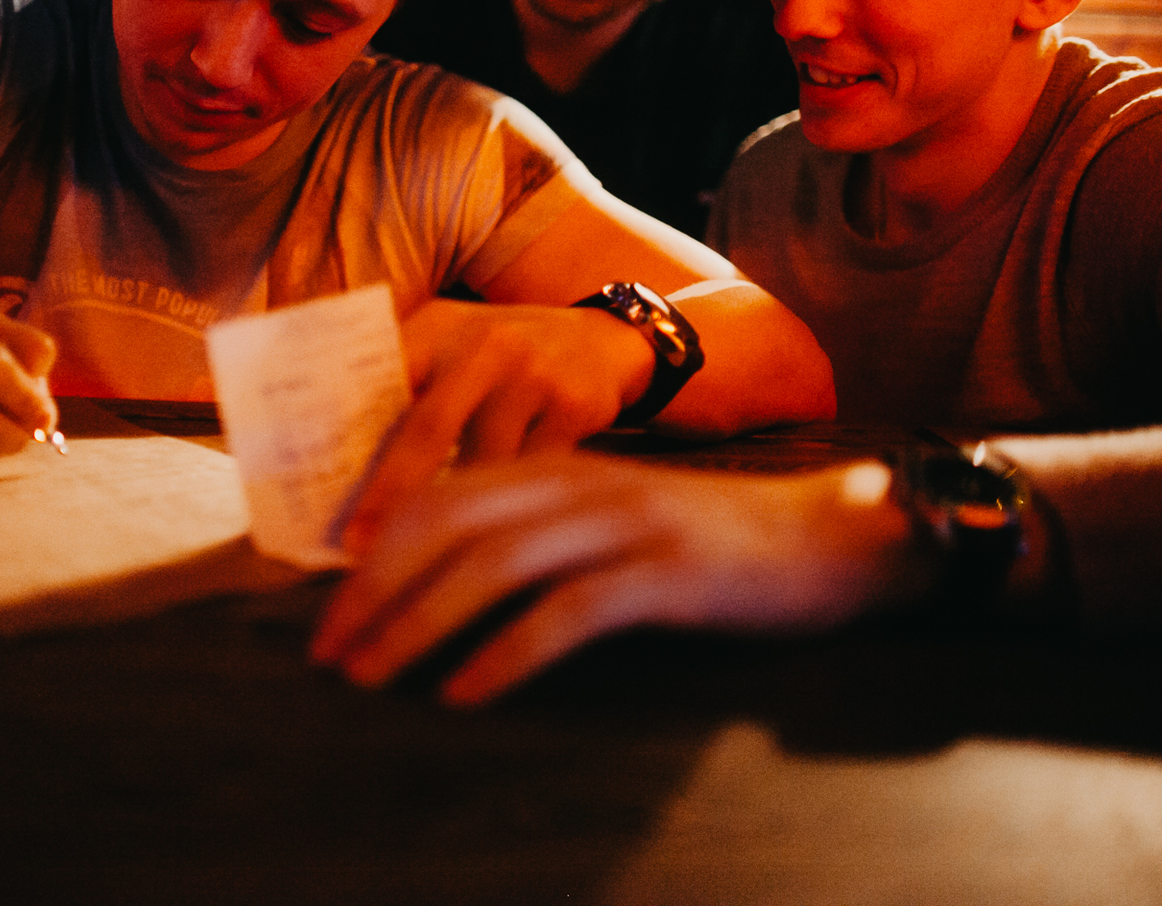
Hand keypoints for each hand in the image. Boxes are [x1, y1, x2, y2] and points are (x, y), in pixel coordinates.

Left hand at [313, 452, 923, 705]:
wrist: (832, 537)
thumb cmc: (708, 542)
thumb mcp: (610, 520)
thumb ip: (539, 534)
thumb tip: (443, 588)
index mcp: (556, 468)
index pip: (438, 497)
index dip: (374, 554)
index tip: (328, 613)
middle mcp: (578, 482)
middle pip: (446, 525)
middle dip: (374, 591)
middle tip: (329, 655)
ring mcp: (623, 522)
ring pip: (493, 564)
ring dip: (420, 624)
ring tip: (374, 678)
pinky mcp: (666, 572)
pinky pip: (568, 611)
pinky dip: (506, 653)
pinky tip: (466, 692)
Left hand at [341, 298, 653, 552]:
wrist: (603, 339)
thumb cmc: (497, 358)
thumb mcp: (448, 345)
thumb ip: (397, 385)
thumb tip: (323, 464)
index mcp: (435, 329)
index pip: (377, 380)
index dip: (341, 433)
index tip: (311, 488)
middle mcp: (484, 346)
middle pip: (426, 430)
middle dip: (387, 495)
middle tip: (356, 548)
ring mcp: (535, 377)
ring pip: (482, 467)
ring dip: (451, 518)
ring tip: (420, 560)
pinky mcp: (578, 410)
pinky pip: (529, 478)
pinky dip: (505, 514)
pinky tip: (491, 540)